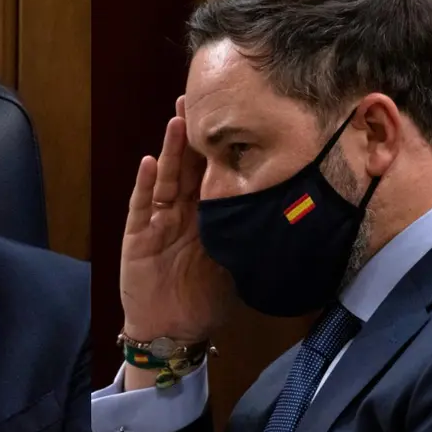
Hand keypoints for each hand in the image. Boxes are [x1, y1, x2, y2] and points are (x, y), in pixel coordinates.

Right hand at [121, 96, 236, 346]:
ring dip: (171, 150)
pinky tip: (150, 164)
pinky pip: (142, 207)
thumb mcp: (235, 261)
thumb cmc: (204, 298)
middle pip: (188, 166)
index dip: (220, 146)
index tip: (233, 117)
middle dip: (193, 135)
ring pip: (166, 179)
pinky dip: (145, 185)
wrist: (173, 331)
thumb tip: (294, 213)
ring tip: (178, 121)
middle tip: (200, 100)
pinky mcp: (138, 237)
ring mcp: (157, 222)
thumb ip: (250, 234)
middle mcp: (180, 212)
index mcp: (206, 215)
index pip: (212, 173)